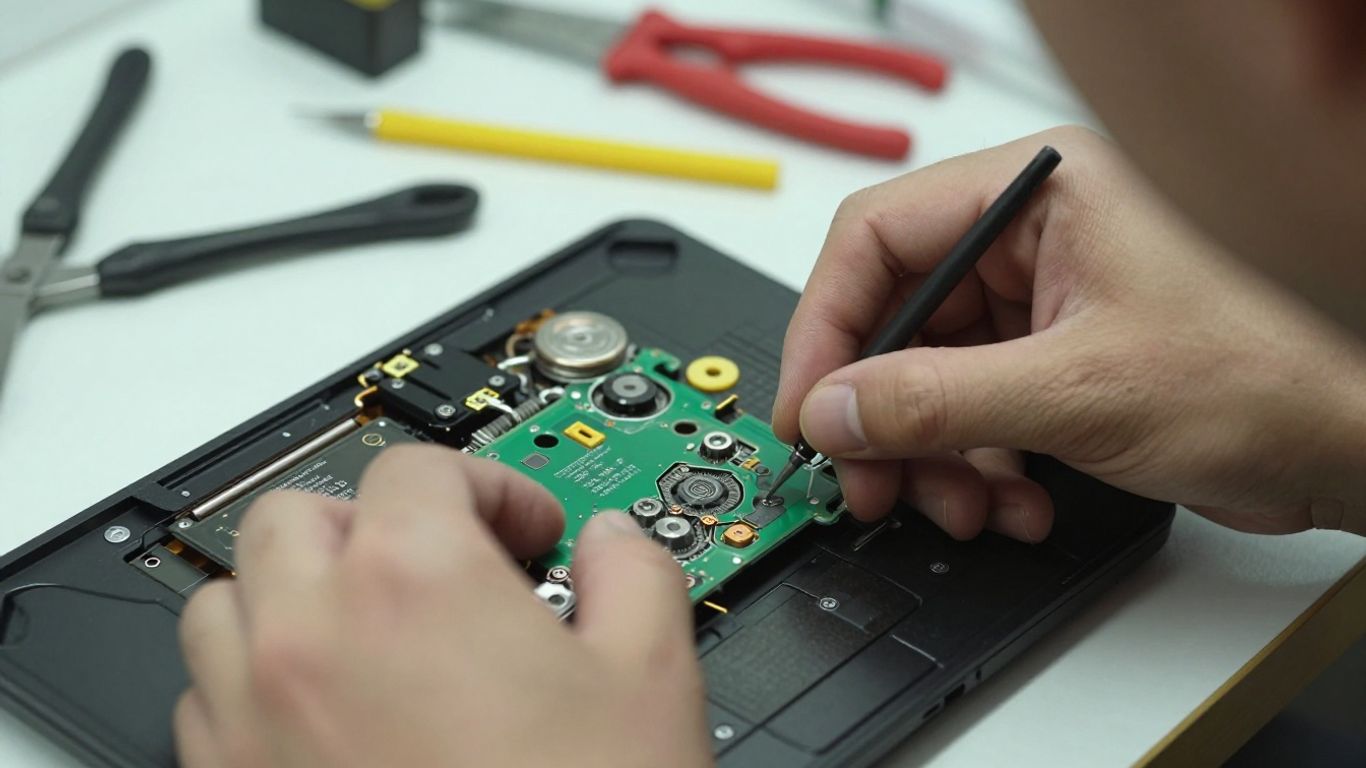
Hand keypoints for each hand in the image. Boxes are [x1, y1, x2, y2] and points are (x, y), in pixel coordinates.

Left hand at [174, 445, 711, 766]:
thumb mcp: (651, 676)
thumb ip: (635, 572)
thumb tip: (614, 544)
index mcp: (414, 580)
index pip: (422, 468)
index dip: (490, 484)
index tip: (526, 531)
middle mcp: (311, 638)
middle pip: (296, 515)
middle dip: (374, 521)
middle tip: (445, 563)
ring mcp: (254, 722)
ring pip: (226, 603)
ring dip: (294, 593)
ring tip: (371, 627)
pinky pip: (207, 701)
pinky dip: (256, 682)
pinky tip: (330, 713)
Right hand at [774, 126, 1365, 537]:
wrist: (1345, 445)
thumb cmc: (1264, 375)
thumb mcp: (1076, 392)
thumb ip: (935, 402)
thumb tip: (832, 409)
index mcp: (1038, 191)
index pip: (878, 238)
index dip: (826, 328)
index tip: (806, 406)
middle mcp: (1030, 235)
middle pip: (895, 317)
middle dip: (883, 413)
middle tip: (870, 480)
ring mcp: (1040, 298)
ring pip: (926, 376)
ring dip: (933, 455)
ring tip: (963, 505)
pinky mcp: (1050, 357)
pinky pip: (970, 410)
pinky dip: (976, 466)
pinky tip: (1013, 502)